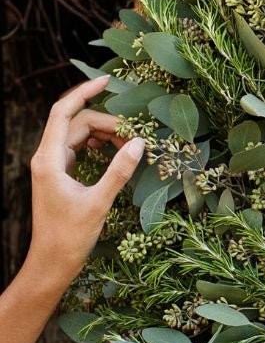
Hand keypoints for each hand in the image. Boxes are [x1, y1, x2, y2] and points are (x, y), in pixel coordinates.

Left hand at [26, 74, 145, 287]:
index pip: (64, 112)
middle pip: (77, 123)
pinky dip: (99, 147)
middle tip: (136, 136)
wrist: (52, 262)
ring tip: (130, 146)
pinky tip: (117, 153)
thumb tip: (139, 143)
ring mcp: (52, 166)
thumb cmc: (71, 236)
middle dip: (107, 123)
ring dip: (105, 135)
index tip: (108, 80)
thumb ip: (119, 170)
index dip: (85, 92)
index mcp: (48, 159)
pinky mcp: (60, 175)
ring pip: (80, 135)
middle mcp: (46, 157)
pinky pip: (80, 149)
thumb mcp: (99, 202)